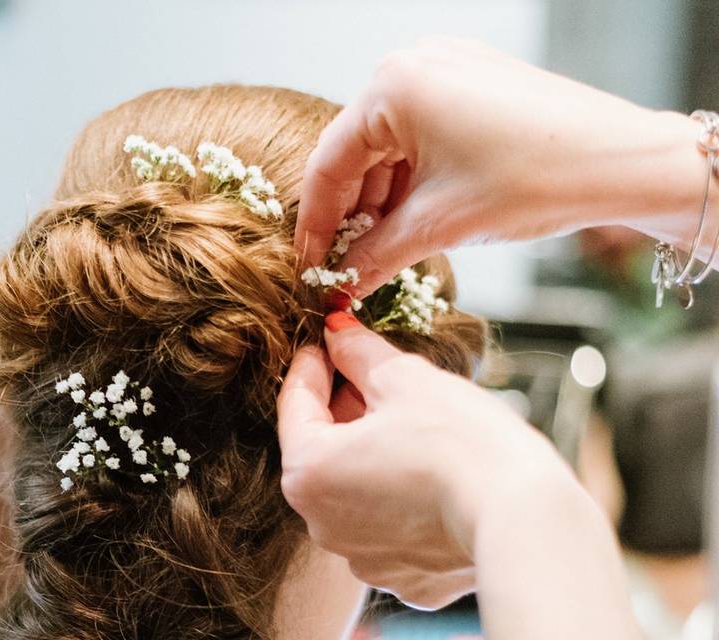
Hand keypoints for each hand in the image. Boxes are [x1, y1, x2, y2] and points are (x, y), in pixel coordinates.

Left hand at [277, 311, 568, 608]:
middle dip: (343, 409)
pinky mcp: (403, 576)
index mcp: (308, 472)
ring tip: (409, 421)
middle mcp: (321, 523)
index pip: (295, 403)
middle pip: (322, 449)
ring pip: (354, 488)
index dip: (312, 363)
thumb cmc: (462, 442)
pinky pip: (390, 524)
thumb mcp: (403, 379)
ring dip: (371, 452)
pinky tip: (432, 471)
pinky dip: (401, 496)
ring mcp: (361, 555)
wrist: (527, 518)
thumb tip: (337, 332)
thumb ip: (358, 353)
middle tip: (369, 373)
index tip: (326, 340)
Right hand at [295, 38, 704, 294]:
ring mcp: (446, 69)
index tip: (312, 267)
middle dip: (352, 215)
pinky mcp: (471, 84)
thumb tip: (340, 284)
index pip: (329, 162)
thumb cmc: (538, 180)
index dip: (317, 223)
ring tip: (381, 252)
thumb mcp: (440, 225)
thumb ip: (375, 256)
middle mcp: (413, 65)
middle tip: (346, 266)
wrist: (627, 163)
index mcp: (393, 86)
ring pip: (390, 147)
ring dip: (382, 202)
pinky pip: (421, 136)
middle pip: (358, 153)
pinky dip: (412, 180)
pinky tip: (411, 220)